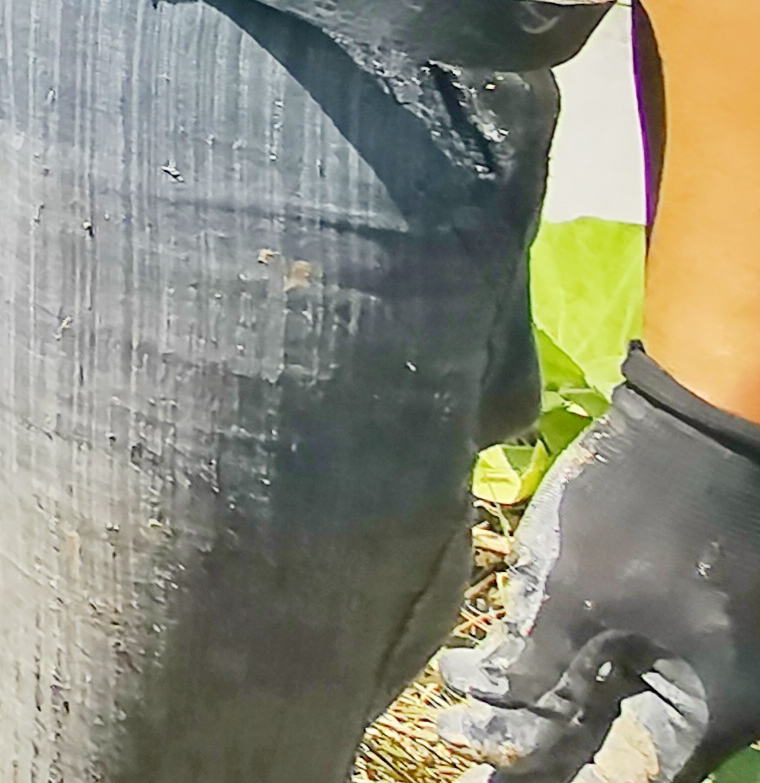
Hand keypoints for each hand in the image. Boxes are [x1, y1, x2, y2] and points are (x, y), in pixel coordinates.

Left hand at [442, 353, 759, 777]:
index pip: (619, 776)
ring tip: (459, 715)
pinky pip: (613, 666)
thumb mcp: (581, 597)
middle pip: (611, 747)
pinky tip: (492, 672)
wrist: (700, 422)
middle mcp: (709, 699)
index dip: (545, 777)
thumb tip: (497, 735)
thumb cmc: (646, 510)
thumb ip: (541, 676)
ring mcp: (696, 659)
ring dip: (536, 711)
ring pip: (606, 706)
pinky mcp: (670, 621)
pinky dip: (556, 671)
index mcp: (705, 712)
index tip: (477, 779)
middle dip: (533, 750)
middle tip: (461, 757)